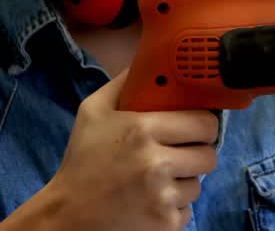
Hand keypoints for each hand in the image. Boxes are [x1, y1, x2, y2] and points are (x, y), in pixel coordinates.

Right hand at [2, 69, 219, 230]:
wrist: (65, 217)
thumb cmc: (81, 162)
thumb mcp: (92, 114)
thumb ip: (122, 84)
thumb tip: (147, 59)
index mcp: (142, 131)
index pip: (205, 123)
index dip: (203, 125)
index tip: (195, 128)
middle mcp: (156, 163)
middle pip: (209, 155)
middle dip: (197, 153)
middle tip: (180, 153)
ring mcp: (162, 197)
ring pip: (198, 184)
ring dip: (184, 181)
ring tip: (159, 179)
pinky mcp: (165, 224)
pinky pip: (188, 210)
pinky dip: (174, 207)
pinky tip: (152, 201)